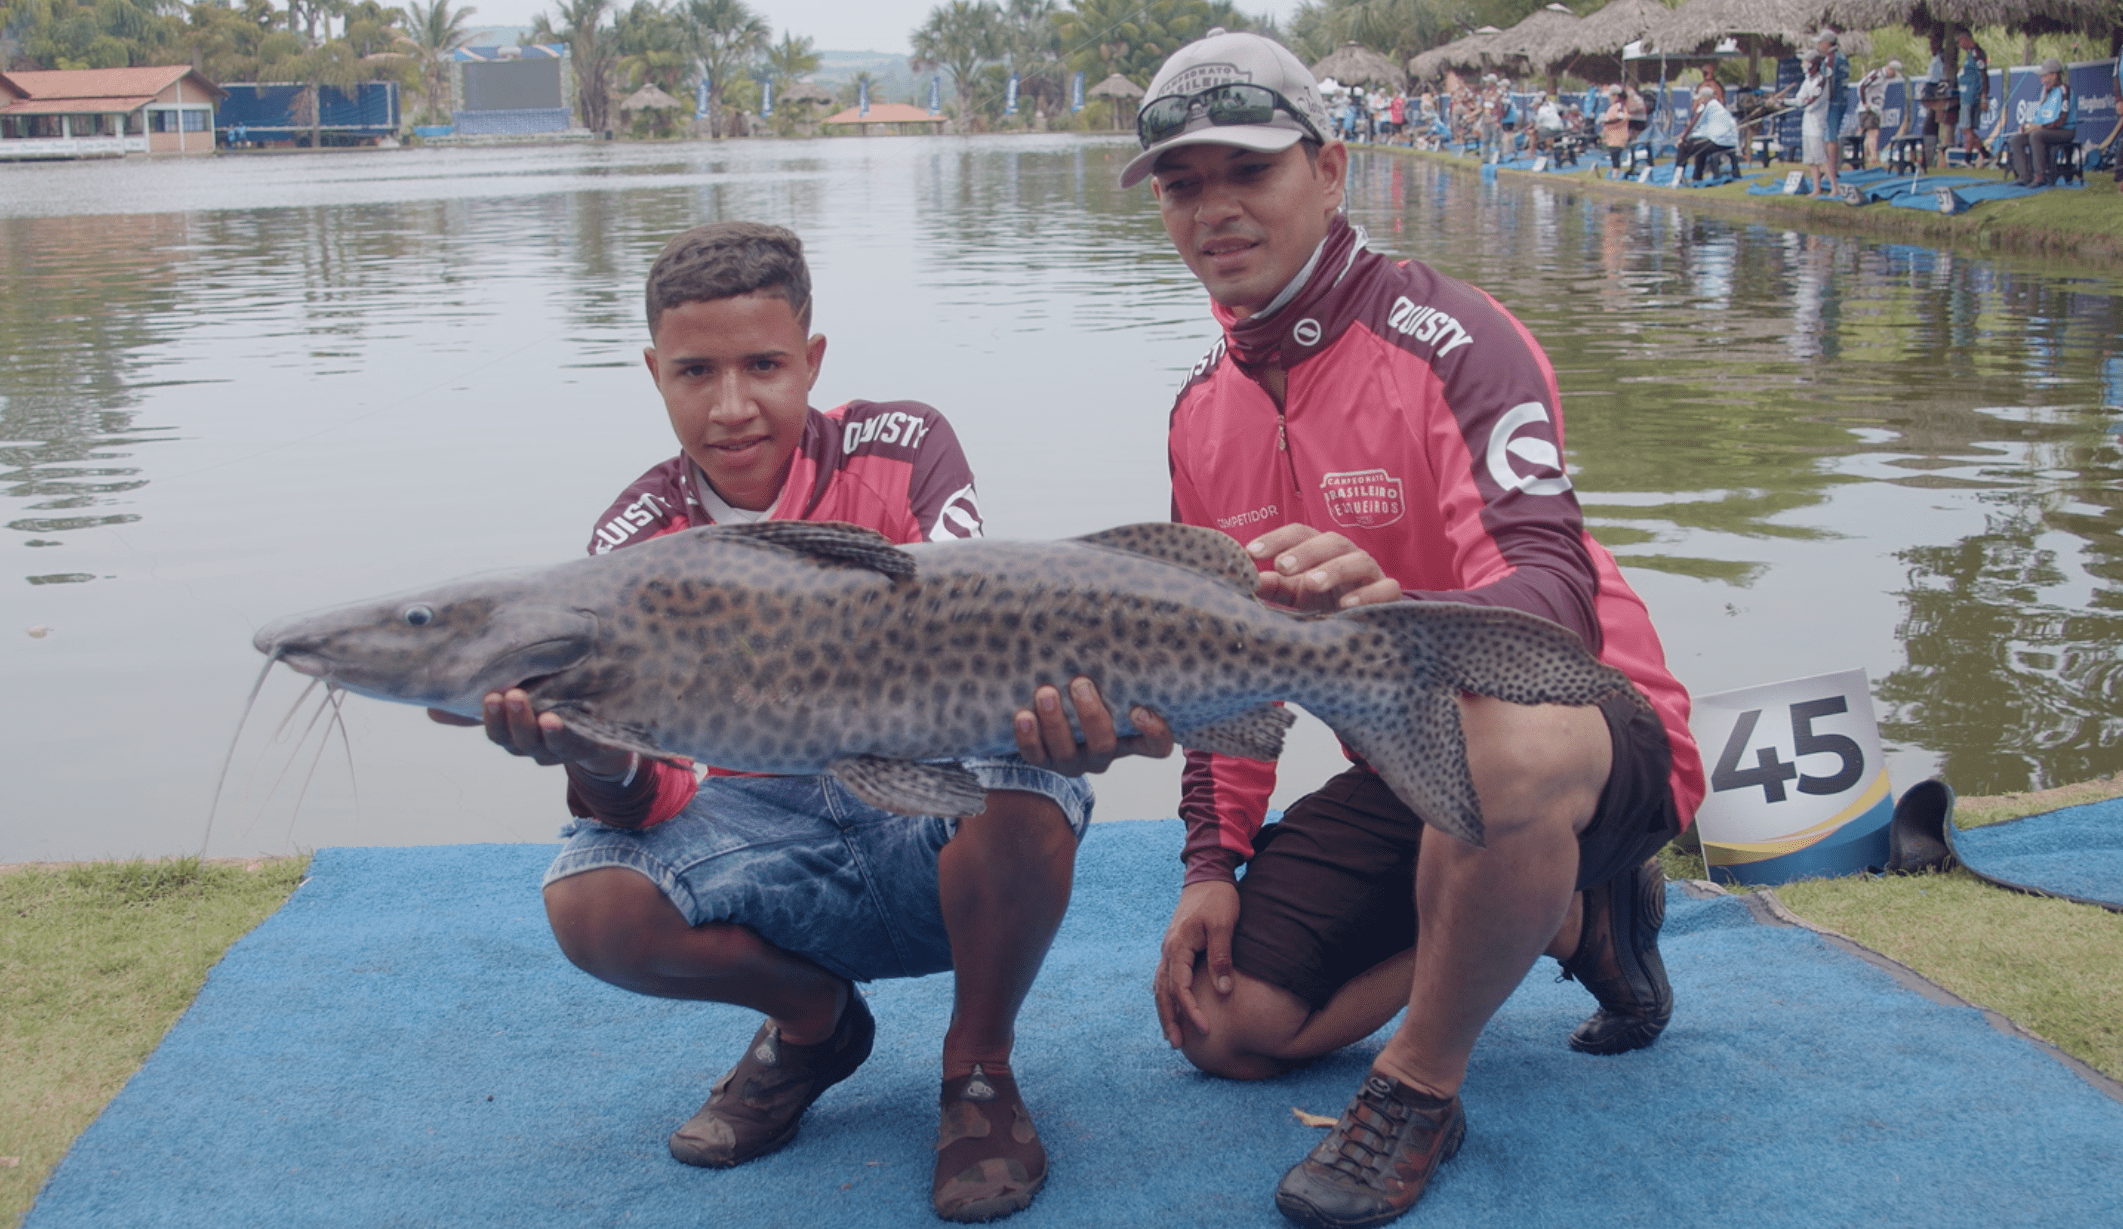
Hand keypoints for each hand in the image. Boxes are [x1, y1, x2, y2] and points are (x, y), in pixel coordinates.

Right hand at [426, 689, 636, 777]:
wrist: (608, 735)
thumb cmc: (557, 711)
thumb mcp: (520, 703)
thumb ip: (484, 701)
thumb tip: (429, 708)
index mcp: (517, 736)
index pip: (497, 733)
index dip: (491, 718)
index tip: (488, 696)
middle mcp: (536, 747)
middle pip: (516, 741)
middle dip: (508, 720)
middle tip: (505, 695)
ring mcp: (562, 750)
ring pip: (541, 745)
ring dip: (532, 725)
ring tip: (529, 703)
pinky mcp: (590, 747)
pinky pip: (574, 744)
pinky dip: (563, 734)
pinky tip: (556, 720)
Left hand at [1012, 676, 1173, 775]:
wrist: (1043, 712)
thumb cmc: (1086, 687)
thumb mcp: (1106, 679)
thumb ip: (1116, 663)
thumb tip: (1124, 608)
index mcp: (1128, 736)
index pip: (1156, 746)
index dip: (1154, 734)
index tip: (1138, 710)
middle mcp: (1102, 752)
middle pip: (1104, 746)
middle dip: (1091, 716)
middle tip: (1080, 684)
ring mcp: (1071, 760)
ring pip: (1066, 752)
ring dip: (1055, 722)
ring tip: (1046, 692)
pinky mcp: (1042, 761)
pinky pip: (1035, 755)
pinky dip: (1028, 736)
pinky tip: (1023, 715)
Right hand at [1154, 881, 1239, 1046]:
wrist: (1207, 875)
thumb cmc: (1218, 899)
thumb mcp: (1223, 925)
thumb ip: (1221, 958)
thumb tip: (1224, 992)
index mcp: (1178, 945)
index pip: (1179, 987)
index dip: (1191, 1010)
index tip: (1205, 1029)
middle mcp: (1168, 950)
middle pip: (1163, 992)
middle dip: (1170, 1019)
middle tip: (1177, 1044)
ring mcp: (1169, 949)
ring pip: (1160, 986)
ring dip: (1166, 1011)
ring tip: (1174, 1035)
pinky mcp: (1175, 948)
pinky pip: (1166, 978)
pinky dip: (1167, 997)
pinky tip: (1174, 1009)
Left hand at [1246, 523, 1402, 611]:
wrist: (1363, 626)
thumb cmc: (1323, 604)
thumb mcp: (1295, 596)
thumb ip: (1273, 586)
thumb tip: (1245, 578)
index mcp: (1321, 550)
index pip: (1300, 533)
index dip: (1276, 539)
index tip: (1251, 552)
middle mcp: (1347, 555)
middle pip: (1329, 541)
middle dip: (1305, 552)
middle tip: (1282, 566)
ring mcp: (1371, 573)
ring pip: (1358, 560)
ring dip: (1334, 569)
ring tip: (1311, 583)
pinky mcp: (1389, 595)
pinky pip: (1385, 588)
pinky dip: (1368, 595)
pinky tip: (1346, 606)